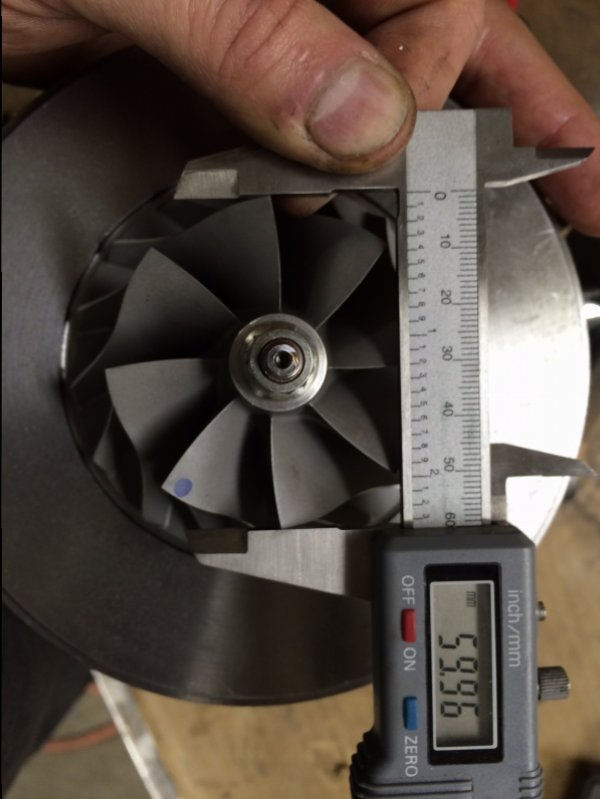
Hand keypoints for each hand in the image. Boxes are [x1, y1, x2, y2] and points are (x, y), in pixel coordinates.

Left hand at [3, 0, 599, 233]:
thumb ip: (253, 29)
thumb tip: (358, 117)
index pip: (438, 3)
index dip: (427, 87)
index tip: (388, 157)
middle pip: (448, 42)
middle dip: (519, 118)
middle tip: (590, 184)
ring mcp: (277, 27)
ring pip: (389, 94)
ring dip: (448, 155)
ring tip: (531, 196)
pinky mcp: (231, 78)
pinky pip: (314, 132)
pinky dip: (351, 176)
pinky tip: (378, 204)